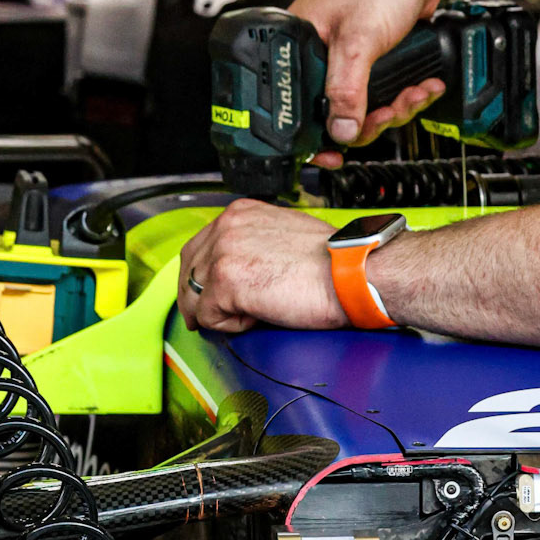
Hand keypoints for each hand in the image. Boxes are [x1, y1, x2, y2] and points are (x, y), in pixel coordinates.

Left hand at [178, 203, 347, 333]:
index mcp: (241, 213)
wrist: (350, 273)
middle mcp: (227, 226)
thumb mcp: (284, 235)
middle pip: (188, 269)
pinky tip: (257, 318)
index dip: (199, 276)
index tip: (204, 297)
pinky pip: (210, 317)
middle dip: (194, 299)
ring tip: (250, 317)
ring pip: (195, 296)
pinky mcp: (226, 281)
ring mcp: (223, 252)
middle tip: (203, 321)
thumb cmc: (331, 262)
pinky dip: (231, 326)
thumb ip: (256, 244)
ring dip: (219, 314)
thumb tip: (244, 269)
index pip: (200, 245)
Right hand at [289, 0, 445, 159]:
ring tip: (414, 95)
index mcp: (301, 42)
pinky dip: (406, 96)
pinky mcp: (375, 58)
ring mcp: (350, 57)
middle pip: (337, 112)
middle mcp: (322, 51)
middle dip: (371, 120)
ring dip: (395, 109)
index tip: (335, 154)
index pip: (299, 103)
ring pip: (365, 106)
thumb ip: (346, 90)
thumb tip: (341, 130)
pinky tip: (422, 87)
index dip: (318, 134)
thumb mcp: (358, 41)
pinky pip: (385, 93)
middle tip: (388, 115)